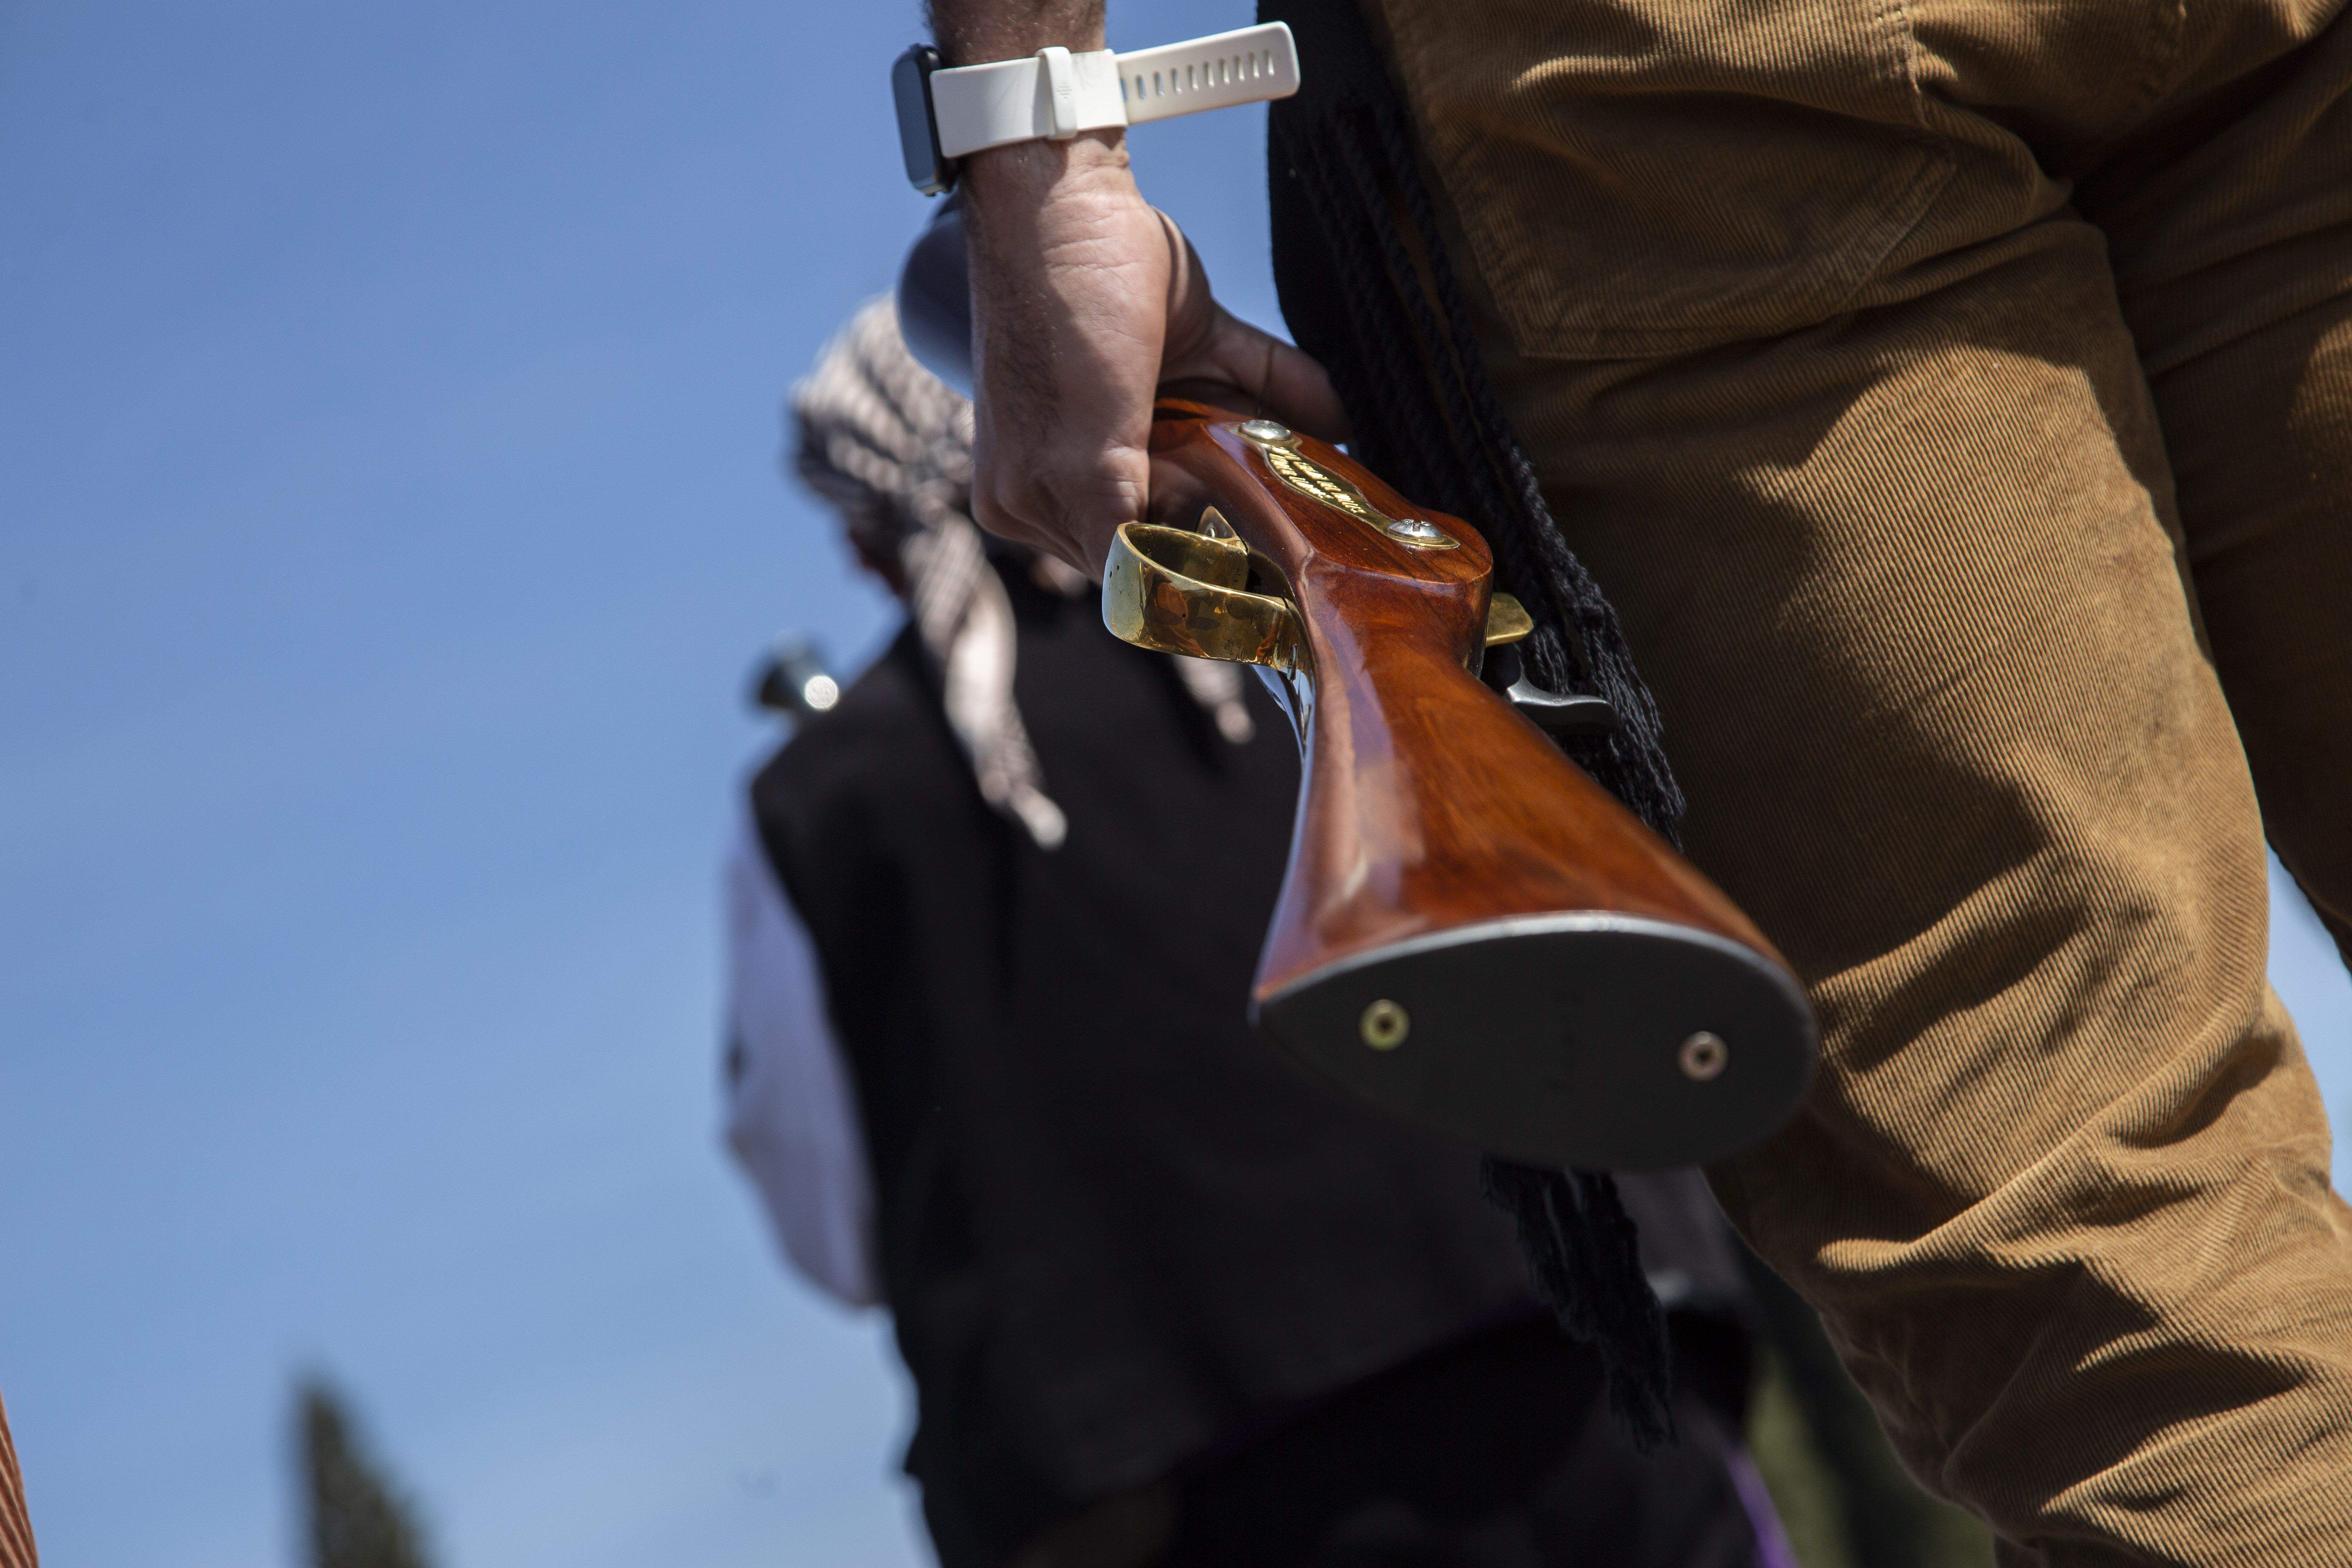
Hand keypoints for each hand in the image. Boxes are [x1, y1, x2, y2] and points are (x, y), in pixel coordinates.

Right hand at [961, 133, 1348, 578]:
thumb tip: (1156, 606)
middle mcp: (1090, 454)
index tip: (1256, 584)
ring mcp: (1143, 399)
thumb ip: (1118, 531)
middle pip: (1181, 506)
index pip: (1126, 561)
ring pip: (1224, 448)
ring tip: (1325, 484)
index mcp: (1040, 494)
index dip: (1188, 569)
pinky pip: (1253, 384)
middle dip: (1239, 513)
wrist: (1064, 193)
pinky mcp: (1190, 344)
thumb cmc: (1054, 325)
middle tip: (1300, 534)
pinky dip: (1296, 398)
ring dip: (1274, 461)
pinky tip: (1339, 423)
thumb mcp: (1082, 455)